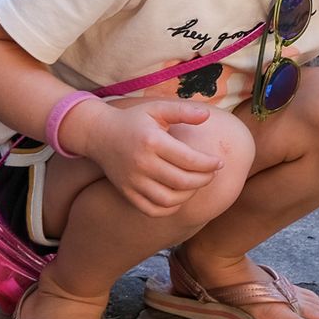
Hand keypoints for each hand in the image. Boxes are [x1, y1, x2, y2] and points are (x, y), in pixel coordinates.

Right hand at [69, 99, 221, 218]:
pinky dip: (169, 208)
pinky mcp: (126, 192)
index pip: (189, 160)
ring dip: (189, 195)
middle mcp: (142, 164)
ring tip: (196, 183)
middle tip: (212, 173)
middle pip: (182, 181)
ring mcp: (132, 181)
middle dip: (204, 180)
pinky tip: (178, 196)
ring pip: (169, 200)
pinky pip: (152, 210)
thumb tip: (207, 115)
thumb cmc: (134, 120)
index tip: (219, 163)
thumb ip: (183, 111)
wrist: (99, 134)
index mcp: (153, 141)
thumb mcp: (157, 108)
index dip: (209, 164)